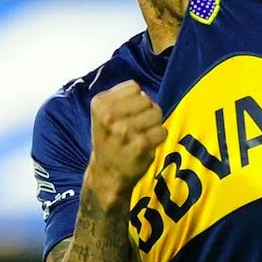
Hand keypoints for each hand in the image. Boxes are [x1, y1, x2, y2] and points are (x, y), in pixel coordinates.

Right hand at [88, 80, 166, 203]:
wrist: (107, 173)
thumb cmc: (109, 139)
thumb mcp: (103, 113)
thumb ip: (121, 97)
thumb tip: (143, 92)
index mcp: (99, 104)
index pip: (134, 87)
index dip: (136, 99)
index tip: (127, 113)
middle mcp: (109, 116)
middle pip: (147, 100)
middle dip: (147, 111)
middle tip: (137, 126)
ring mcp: (124, 131)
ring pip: (157, 114)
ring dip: (154, 124)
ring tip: (142, 134)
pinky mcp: (139, 145)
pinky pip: (162, 131)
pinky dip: (158, 138)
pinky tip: (146, 145)